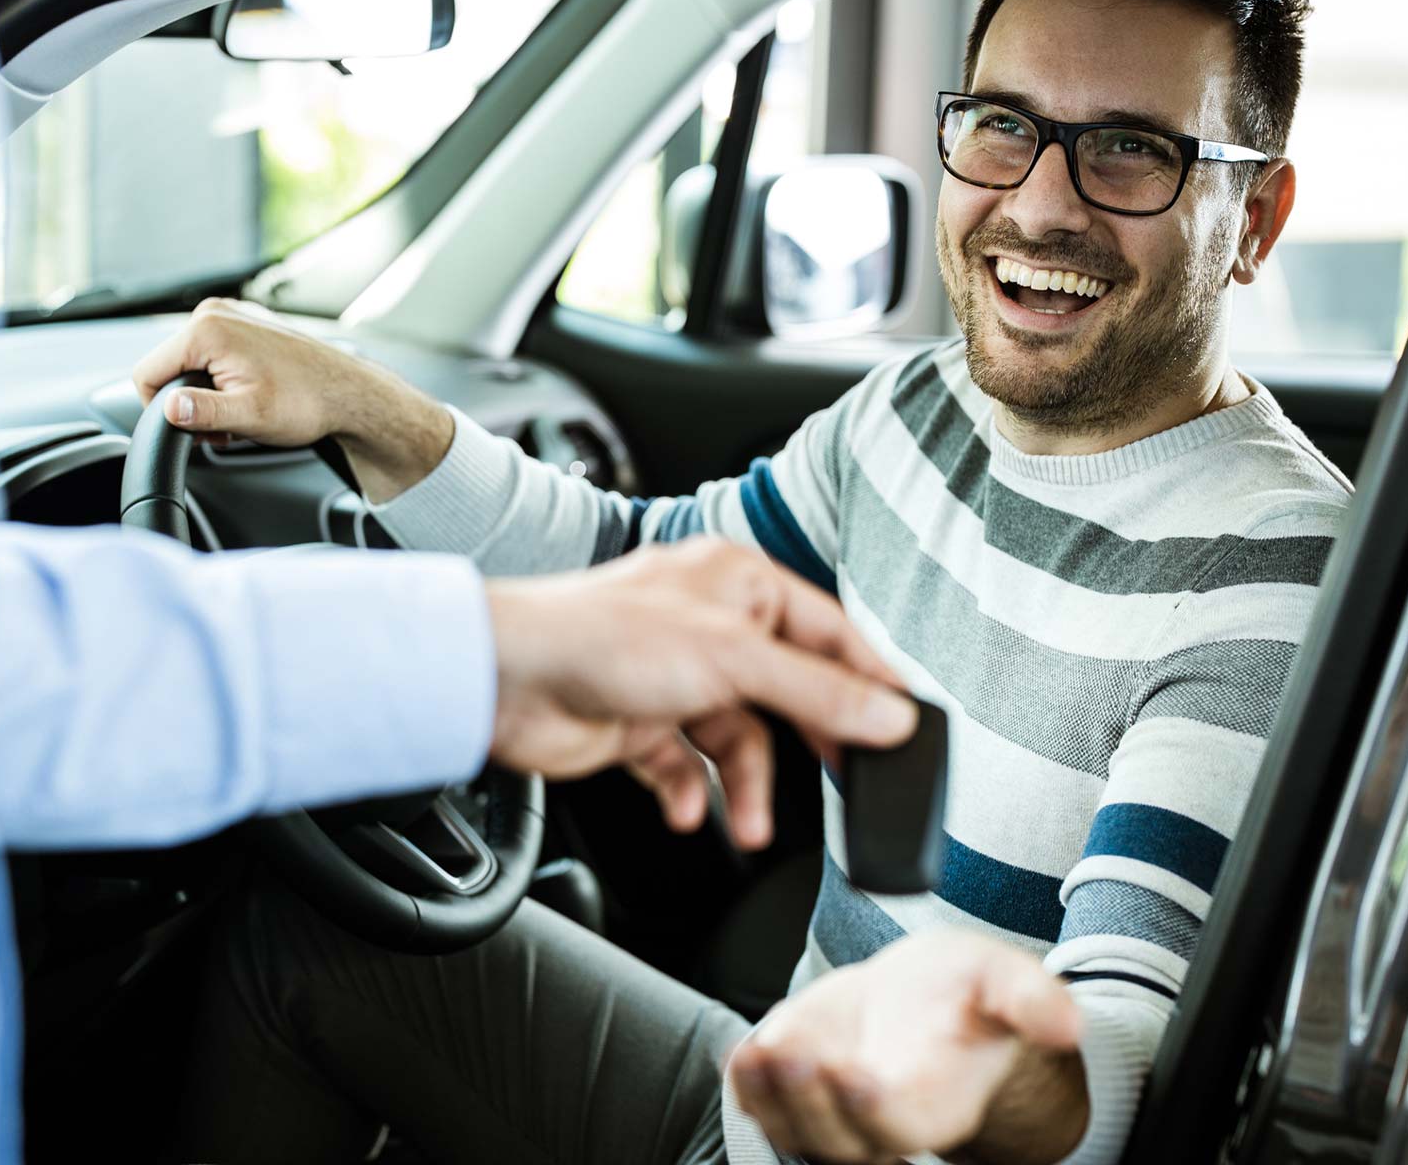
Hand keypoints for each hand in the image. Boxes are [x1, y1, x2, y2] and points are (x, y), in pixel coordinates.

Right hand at [132, 297, 352, 445]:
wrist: (348, 393)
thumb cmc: (307, 402)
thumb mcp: (249, 415)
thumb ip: (203, 412)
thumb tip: (170, 408)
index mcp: (207, 329)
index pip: (146, 372)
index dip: (161, 409)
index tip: (193, 428)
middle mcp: (214, 313)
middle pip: (169, 366)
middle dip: (189, 402)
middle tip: (225, 424)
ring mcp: (231, 314)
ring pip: (190, 362)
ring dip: (207, 393)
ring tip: (241, 411)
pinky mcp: (245, 323)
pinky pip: (213, 354)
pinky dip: (223, 379)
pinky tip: (249, 394)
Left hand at [485, 538, 917, 849]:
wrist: (502, 679)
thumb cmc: (599, 636)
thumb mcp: (732, 660)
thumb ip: (817, 693)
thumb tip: (889, 716)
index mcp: (738, 582)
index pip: (829, 633)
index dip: (868, 680)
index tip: (904, 727)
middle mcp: (709, 625)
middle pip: (788, 691)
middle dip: (810, 742)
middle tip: (845, 783)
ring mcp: (674, 676)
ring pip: (739, 740)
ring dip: (745, 787)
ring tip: (749, 824)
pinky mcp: (640, 723)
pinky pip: (688, 768)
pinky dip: (691, 794)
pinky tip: (689, 811)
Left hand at [728, 929, 1087, 1164]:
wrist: (919, 997)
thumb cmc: (965, 994)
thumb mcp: (1001, 980)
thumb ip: (1031, 1000)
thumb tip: (1069, 1023)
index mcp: (938, 1102)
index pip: (901, 1125)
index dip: (874, 1108)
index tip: (854, 1074)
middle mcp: (881, 1121)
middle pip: (839, 1139)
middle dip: (811, 1101)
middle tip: (794, 1053)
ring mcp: (831, 1112)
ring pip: (793, 1127)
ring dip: (771, 1095)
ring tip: (760, 1052)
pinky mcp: (793, 1090)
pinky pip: (763, 1104)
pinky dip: (748, 1085)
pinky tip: (743, 1053)